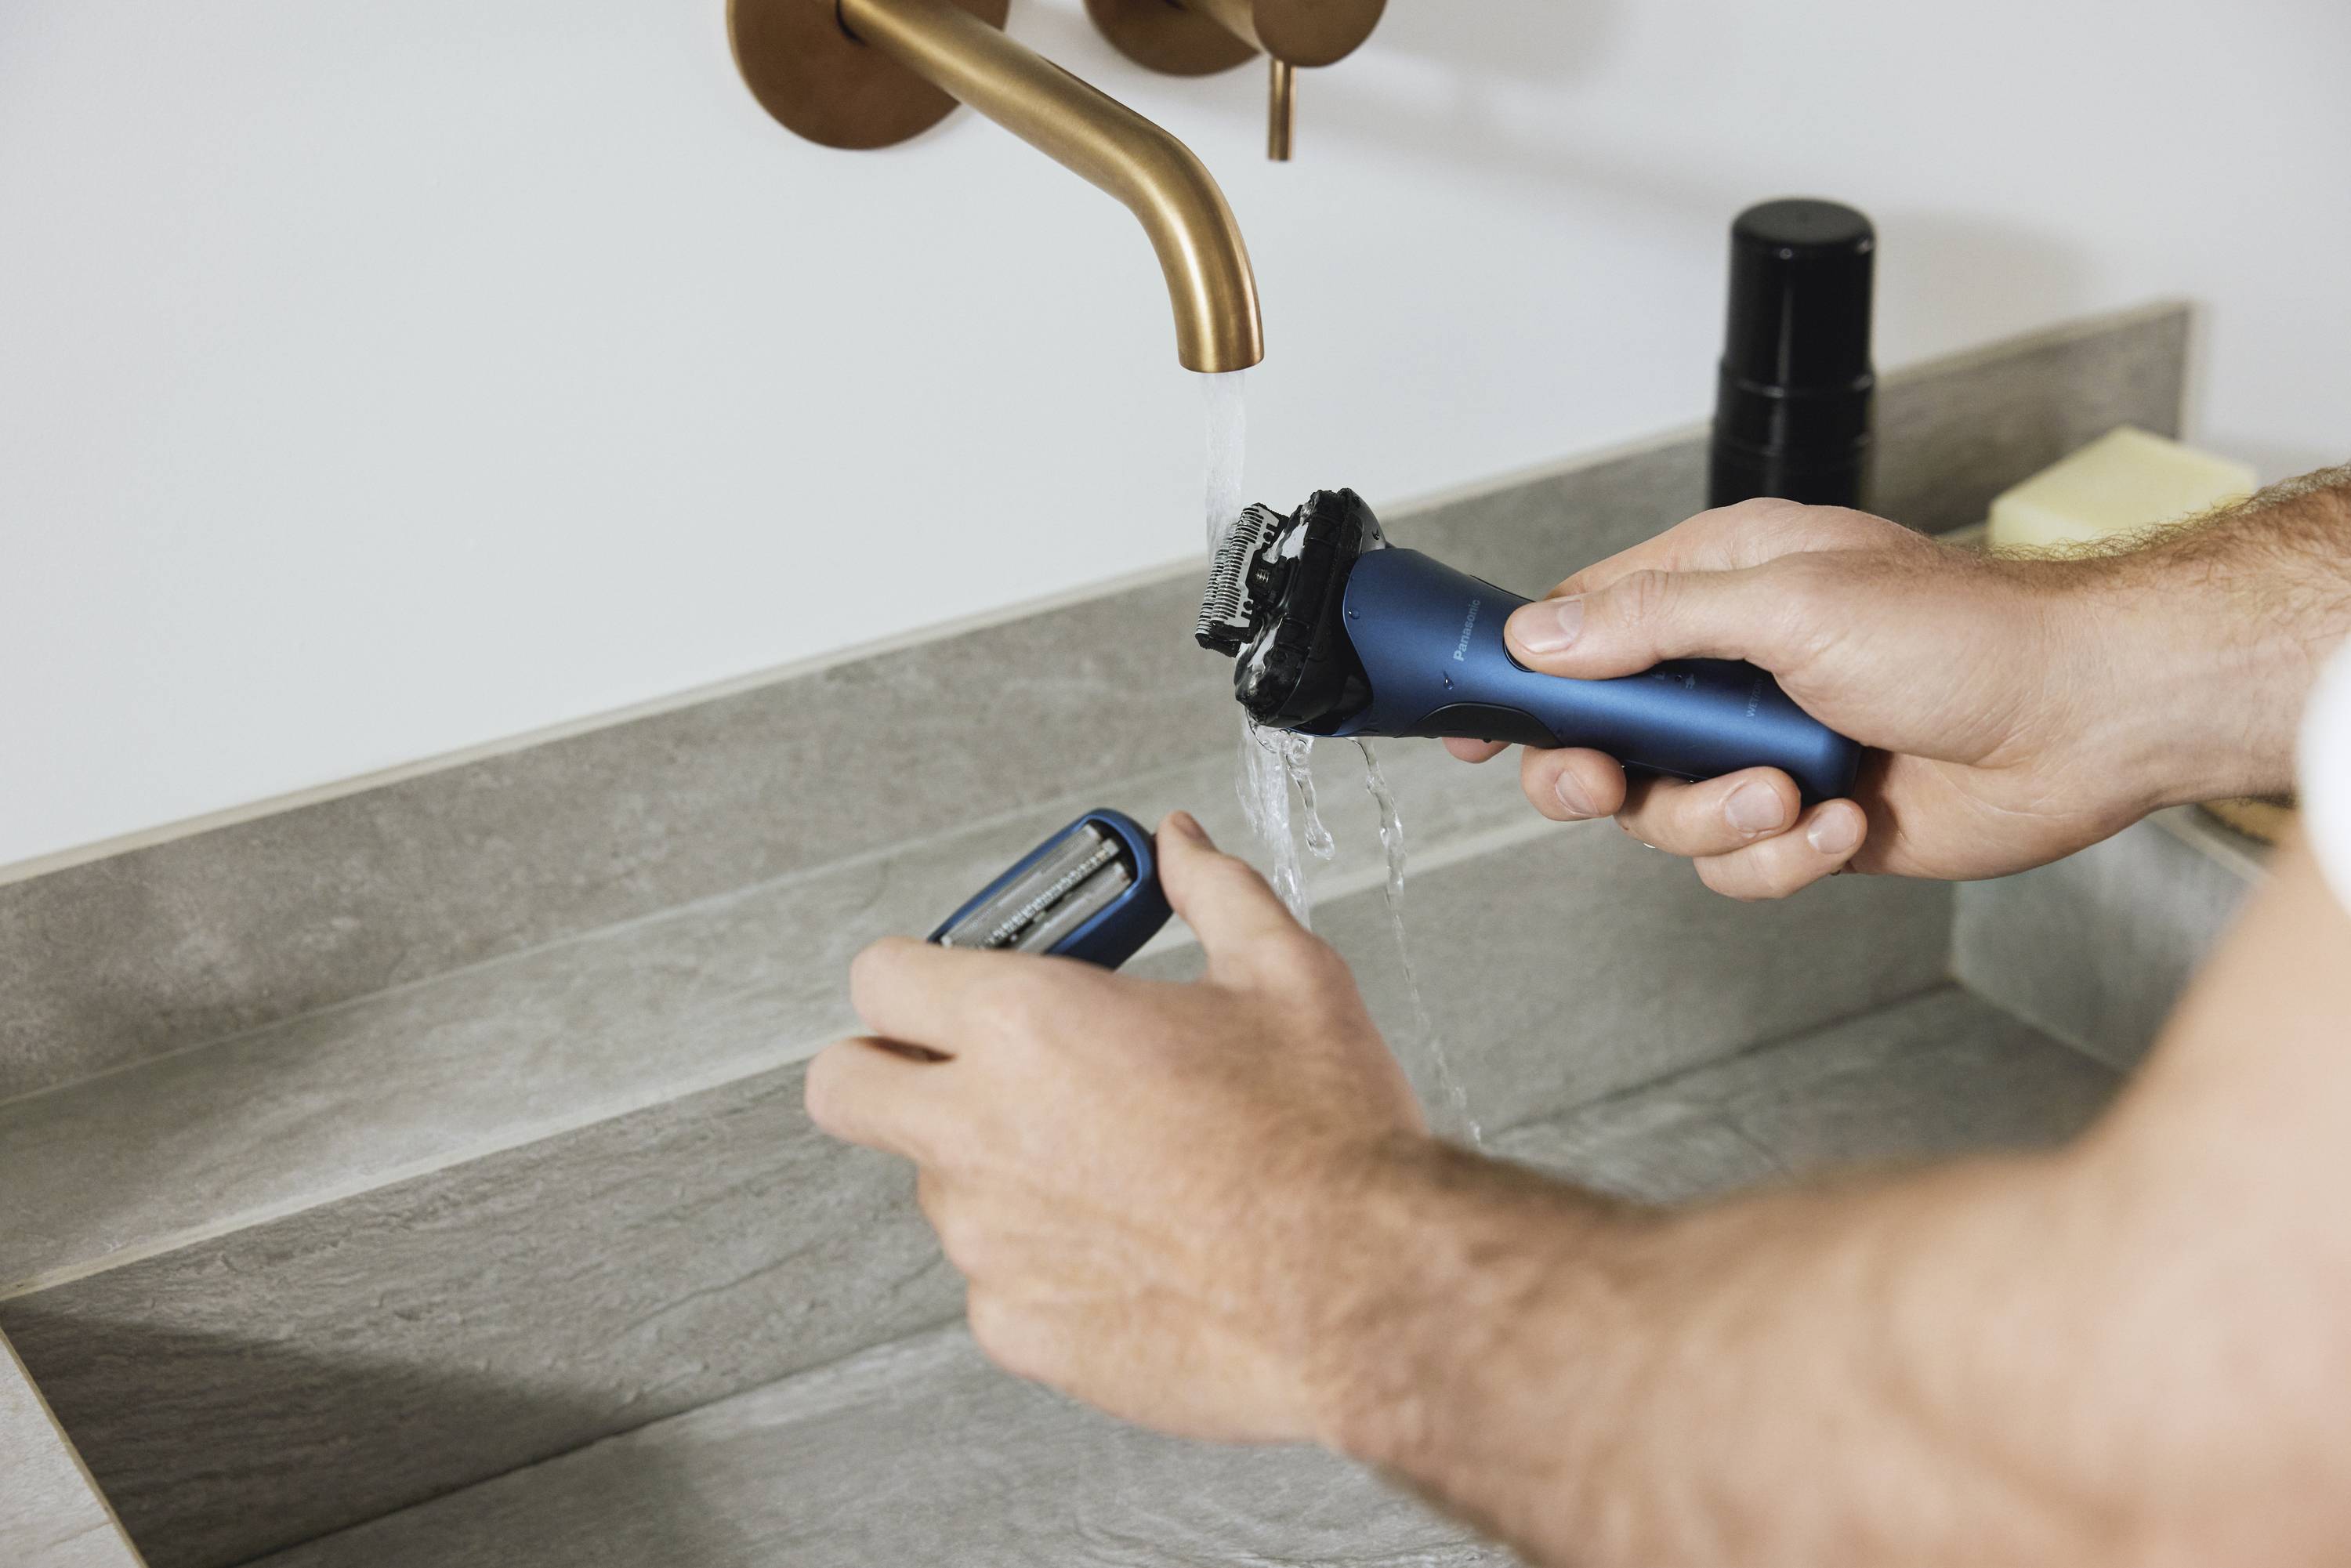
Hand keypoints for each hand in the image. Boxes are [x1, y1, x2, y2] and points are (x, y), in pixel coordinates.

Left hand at [805, 811, 1427, 1443]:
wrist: (1364, 1286)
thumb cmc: (1325, 1139)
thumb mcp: (1284, 974)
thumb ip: (1212, 893)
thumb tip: (1182, 847)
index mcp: (1028, 1023)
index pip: (878, 977)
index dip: (914, 973)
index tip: (956, 981)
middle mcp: (981, 1128)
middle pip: (844, 1085)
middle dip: (887, 1065)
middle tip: (967, 1063)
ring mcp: (988, 1238)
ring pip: (932, 1187)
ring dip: (988, 1167)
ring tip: (1103, 1160)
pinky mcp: (1016, 1325)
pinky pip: (993, 1280)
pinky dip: (1039, 1260)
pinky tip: (1126, 1243)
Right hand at [1448, 499, 2174, 898]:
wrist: (2086, 722)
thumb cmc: (1966, 635)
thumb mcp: (1789, 604)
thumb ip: (1651, 621)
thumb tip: (1541, 634)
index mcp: (1719, 585)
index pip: (1580, 626)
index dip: (1520, 677)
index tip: (1473, 722)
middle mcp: (1731, 669)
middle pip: (1599, 739)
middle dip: (1595, 776)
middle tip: (1601, 787)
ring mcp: (1764, 746)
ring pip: (1664, 815)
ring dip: (1716, 819)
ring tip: (1789, 792)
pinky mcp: (1804, 819)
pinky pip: (1740, 863)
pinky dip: (1780, 856)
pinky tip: (1837, 823)